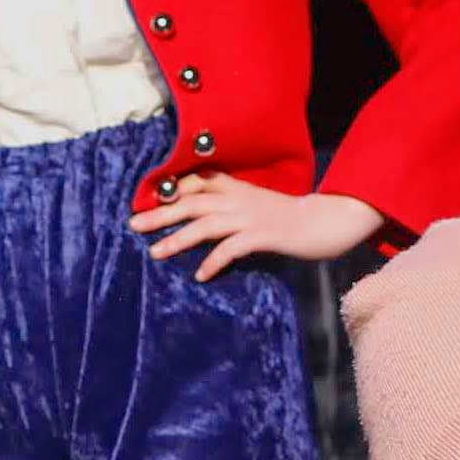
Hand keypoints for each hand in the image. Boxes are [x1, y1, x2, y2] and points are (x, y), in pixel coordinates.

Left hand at [126, 176, 382, 282]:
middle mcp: (239, 200)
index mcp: (237, 189)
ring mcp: (250, 217)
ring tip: (155, 253)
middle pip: (191, 202)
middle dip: (160, 214)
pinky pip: (231, 249)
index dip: (170, 190)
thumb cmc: (290, 218)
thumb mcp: (257, 204)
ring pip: (205, 225)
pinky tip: (200, 276)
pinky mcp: (263, 235)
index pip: (197, 182)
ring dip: (178, 239)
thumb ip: (231, 205)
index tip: (144, 200)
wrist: (326, 221)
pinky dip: (213, 262)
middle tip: (133, 224)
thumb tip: (204, 217)